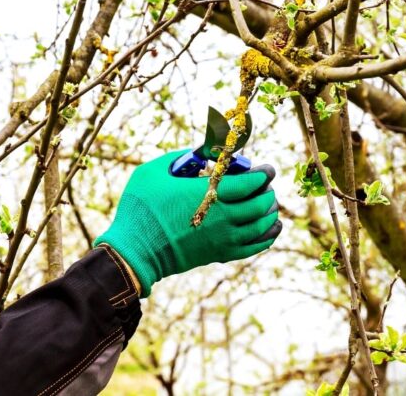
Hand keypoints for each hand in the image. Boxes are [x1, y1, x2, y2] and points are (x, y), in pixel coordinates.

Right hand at [94, 150, 280, 296]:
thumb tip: (202, 150)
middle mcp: (222, 217)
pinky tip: (270, 230)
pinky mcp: (218, 255)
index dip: (263, 175)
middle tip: (266, 186)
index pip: (250, 183)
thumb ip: (181, 156)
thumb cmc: (140, 208)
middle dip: (268, 193)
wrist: (134, 250)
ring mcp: (222, 239)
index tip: (267, 169)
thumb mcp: (154, 171)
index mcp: (208, 194)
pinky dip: (266, 238)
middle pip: (260, 204)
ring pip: (261, 227)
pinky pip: (253, 247)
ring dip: (270, 214)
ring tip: (270, 206)